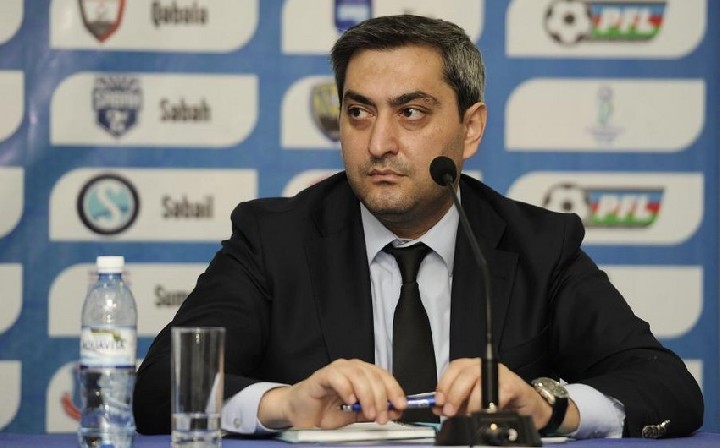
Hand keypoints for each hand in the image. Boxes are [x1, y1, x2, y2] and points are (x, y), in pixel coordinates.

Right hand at [257, 359, 406, 428]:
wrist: (298, 412)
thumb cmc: (323, 411)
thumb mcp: (353, 416)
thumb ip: (371, 412)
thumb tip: (393, 411)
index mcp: (361, 375)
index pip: (383, 376)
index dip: (395, 390)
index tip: (401, 405)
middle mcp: (350, 368)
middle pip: (373, 375)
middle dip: (382, 398)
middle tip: (382, 416)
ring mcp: (336, 370)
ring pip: (358, 374)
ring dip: (367, 395)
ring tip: (369, 412)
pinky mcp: (321, 375)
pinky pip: (337, 376)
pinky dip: (347, 388)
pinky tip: (350, 400)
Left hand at [434, 359, 578, 432]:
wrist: (529, 407)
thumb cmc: (501, 401)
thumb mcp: (473, 401)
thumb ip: (456, 403)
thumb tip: (438, 407)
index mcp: (473, 367)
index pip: (454, 368)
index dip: (444, 384)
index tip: (438, 401)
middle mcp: (485, 366)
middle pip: (465, 374)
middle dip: (454, 394)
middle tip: (450, 411)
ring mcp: (500, 373)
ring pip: (479, 382)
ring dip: (470, 402)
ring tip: (467, 416)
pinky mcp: (512, 384)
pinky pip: (497, 394)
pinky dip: (488, 406)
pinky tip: (485, 414)